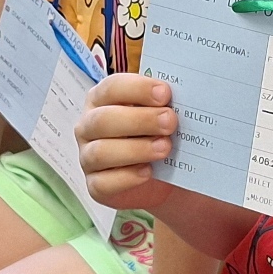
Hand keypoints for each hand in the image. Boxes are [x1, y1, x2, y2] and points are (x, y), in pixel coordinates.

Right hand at [74, 73, 182, 211]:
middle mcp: (89, 126)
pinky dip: (127, 178)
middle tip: (170, 122)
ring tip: (165, 148)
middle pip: (103, 119)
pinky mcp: (95, 185)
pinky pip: (104, 183)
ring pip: (101, 152)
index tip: (165, 93)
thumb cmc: (157, 135)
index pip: (111, 87)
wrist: (162, 177)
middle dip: (140, 119)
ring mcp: (88, 157)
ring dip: (136, 149)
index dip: (137, 89)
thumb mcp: (161, 115)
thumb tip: (184, 96)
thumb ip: (164, 104)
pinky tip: (148, 172)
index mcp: (102, 100)